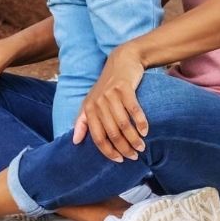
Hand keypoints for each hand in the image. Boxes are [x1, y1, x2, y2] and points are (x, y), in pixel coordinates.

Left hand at [72, 46, 146, 161]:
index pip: (97, 137)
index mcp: (88, 109)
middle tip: (135, 156)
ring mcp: (111, 95)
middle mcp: (98, 103)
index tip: (120, 160)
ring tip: (142, 147)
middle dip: (124, 148)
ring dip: (134, 139)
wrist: (122, 61)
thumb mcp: (91, 101)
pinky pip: (134, 109)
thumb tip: (74, 141)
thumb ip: (83, 121)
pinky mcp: (124, 88)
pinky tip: (145, 131)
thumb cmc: (106, 86)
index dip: (109, 151)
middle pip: (112, 133)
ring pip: (123, 124)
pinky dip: (140, 122)